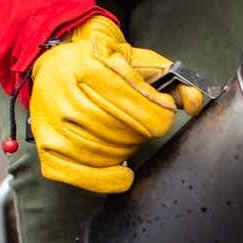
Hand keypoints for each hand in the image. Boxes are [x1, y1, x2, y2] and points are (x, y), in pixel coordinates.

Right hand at [30, 16, 203, 193]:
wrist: (55, 65)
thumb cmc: (103, 65)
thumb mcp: (141, 62)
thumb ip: (175, 81)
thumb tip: (194, 103)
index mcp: (93, 67)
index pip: (149, 113)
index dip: (162, 115)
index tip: (158, 110)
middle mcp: (68, 96)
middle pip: (131, 136)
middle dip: (143, 131)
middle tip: (136, 121)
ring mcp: (54, 125)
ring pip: (112, 156)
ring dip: (127, 150)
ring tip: (121, 133)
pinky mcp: (47, 149)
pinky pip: (86, 178)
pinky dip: (109, 180)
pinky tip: (120, 172)